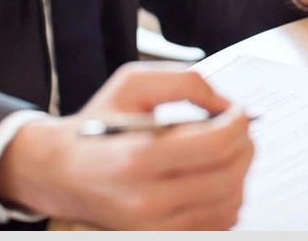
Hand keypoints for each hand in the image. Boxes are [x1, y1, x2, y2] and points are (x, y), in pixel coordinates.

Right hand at [0, 63, 254, 229]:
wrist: (62, 171)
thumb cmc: (99, 123)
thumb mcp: (133, 82)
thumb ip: (185, 81)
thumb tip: (224, 102)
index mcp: (138, 156)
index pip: (216, 145)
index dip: (239, 123)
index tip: (239, 110)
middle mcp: (147, 199)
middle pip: (229, 175)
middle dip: (245, 144)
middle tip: (240, 127)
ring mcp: (155, 227)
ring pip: (229, 203)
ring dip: (240, 171)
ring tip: (227, 149)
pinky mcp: (161, 237)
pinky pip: (218, 223)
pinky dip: (228, 197)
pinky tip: (216, 175)